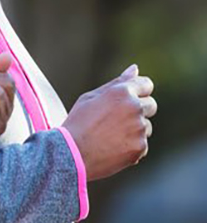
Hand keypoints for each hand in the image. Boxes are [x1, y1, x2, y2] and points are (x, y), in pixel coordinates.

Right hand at [61, 65, 156, 180]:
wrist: (71, 153)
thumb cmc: (78, 122)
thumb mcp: (91, 97)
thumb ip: (116, 83)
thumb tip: (135, 68)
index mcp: (122, 92)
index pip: (146, 84)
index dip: (139, 91)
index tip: (130, 99)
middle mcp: (135, 107)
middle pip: (151, 105)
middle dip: (139, 110)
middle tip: (116, 120)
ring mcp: (139, 129)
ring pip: (146, 126)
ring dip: (134, 130)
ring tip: (110, 136)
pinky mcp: (140, 147)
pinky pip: (142, 144)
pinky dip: (130, 146)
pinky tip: (112, 148)